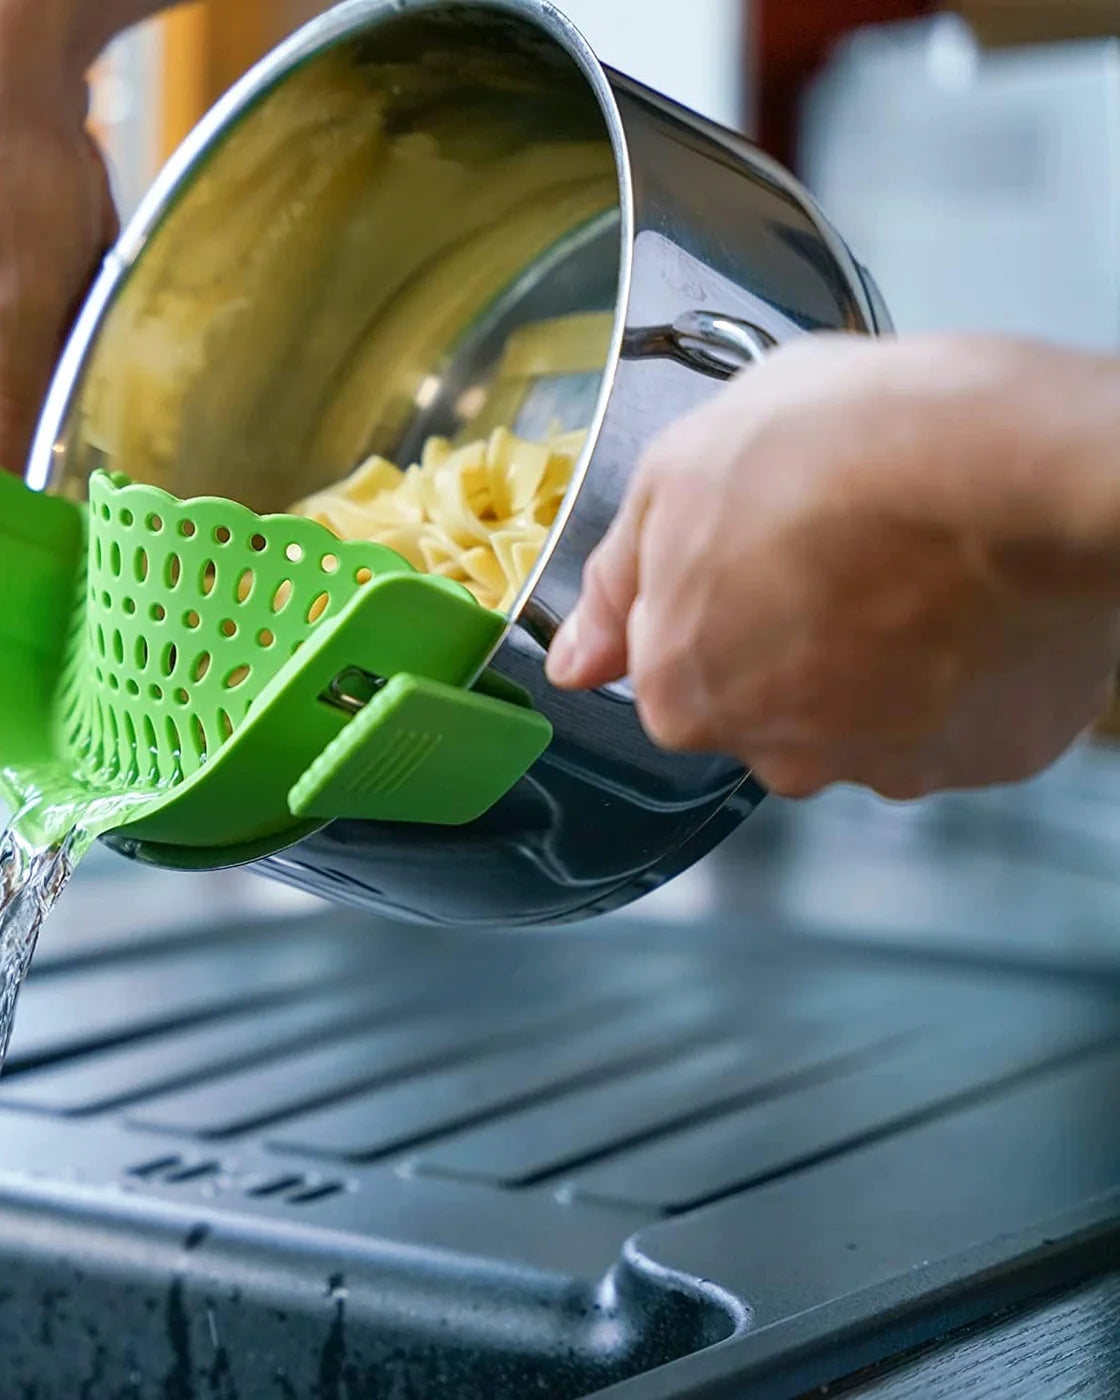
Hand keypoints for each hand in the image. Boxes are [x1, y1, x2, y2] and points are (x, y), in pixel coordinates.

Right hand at [0, 0, 119, 511]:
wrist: (2, 57)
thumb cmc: (3, 170)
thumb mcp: (15, 305)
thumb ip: (3, 413)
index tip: (66, 515)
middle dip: (35, 421)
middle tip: (83, 382)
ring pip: (3, 392)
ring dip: (51, 368)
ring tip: (70, 302)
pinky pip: (18, 343)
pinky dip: (54, 328)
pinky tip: (70, 279)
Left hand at [546, 334, 1119, 799]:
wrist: (1024, 468)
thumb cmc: (852, 451)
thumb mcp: (681, 472)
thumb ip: (618, 582)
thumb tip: (574, 661)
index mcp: (685, 692)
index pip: (674, 663)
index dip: (715, 588)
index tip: (760, 539)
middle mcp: (778, 754)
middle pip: (765, 699)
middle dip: (791, 630)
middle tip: (842, 543)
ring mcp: (886, 763)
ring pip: (858, 715)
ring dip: (875, 656)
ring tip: (916, 564)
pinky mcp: (984, 759)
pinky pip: (950, 720)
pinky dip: (954, 672)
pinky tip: (970, 602)